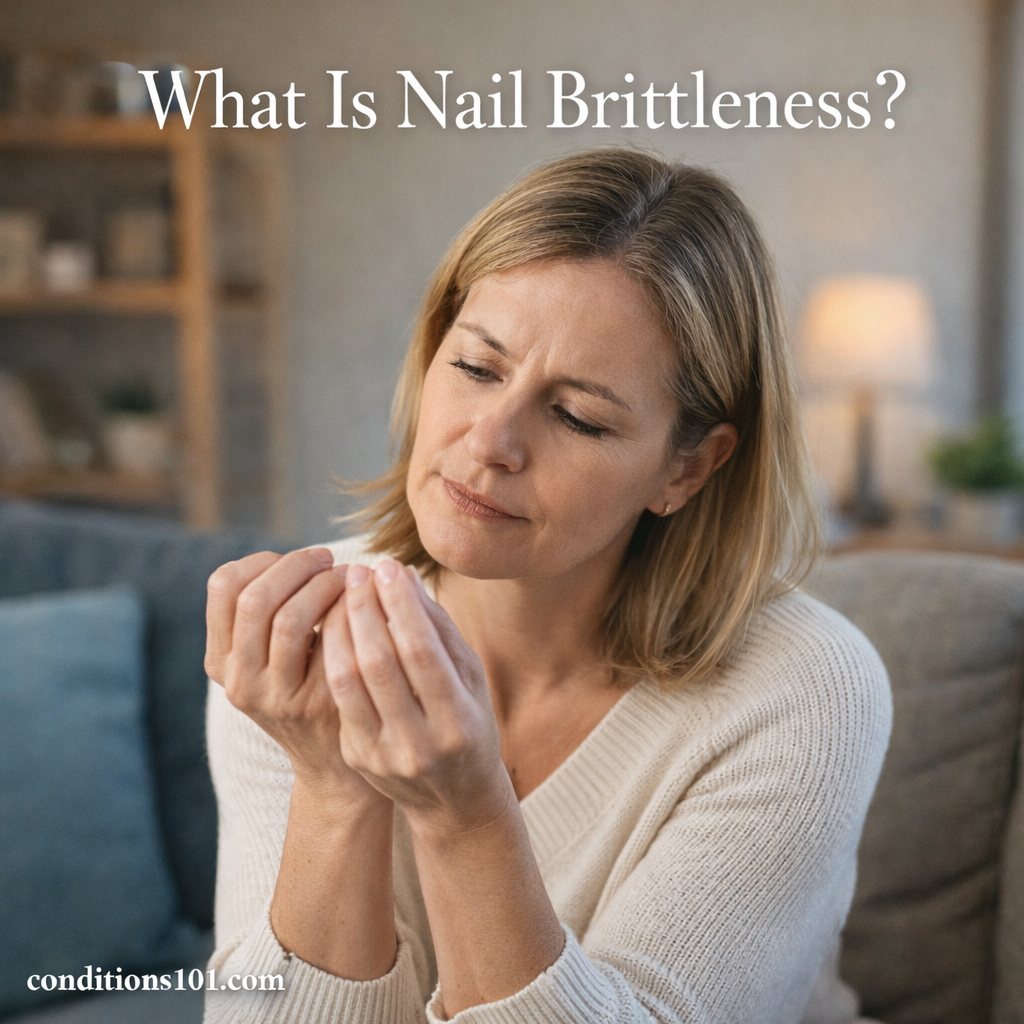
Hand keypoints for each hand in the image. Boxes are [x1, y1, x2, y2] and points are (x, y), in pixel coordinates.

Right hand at [205, 548, 385, 807]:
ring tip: (348, 577)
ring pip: (287, 616)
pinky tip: (361, 602)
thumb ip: (270, 612)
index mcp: (219, 659)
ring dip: (322, 584)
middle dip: (296, 565)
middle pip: (254, 597)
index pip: (222, 586)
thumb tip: (299, 557)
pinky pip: (325, 639)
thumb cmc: (310, 689)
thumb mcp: (272, 656)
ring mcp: (271, 695)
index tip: (297, 559)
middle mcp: (237, 679)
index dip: (263, 560)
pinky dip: (343, 608)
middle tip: (328, 559)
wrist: (335, 760)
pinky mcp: (310, 703)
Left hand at [321, 559, 512, 834]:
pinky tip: (335, 625)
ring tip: (342, 593)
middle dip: (364, 608)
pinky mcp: (358, 757)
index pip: (421, 651)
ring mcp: (384, 756)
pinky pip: (338, 697)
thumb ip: (440, 629)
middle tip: (358, 570)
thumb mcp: (472, 679)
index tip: (388, 566)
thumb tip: (405, 575)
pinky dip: (334, 653)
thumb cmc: (470, 723)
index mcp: (459, 722)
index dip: (400, 604)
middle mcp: (420, 744)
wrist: (455, 800)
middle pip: (378, 663)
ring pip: (347, 679)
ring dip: (340, 627)